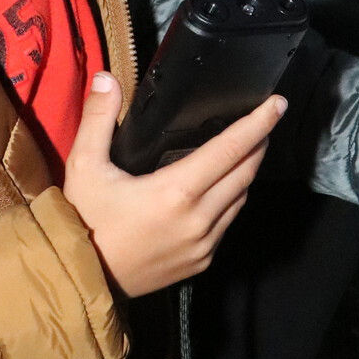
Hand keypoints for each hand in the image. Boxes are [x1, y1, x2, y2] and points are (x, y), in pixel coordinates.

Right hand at [63, 73, 285, 296]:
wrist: (81, 281)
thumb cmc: (83, 221)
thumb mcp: (84, 166)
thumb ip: (98, 117)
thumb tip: (105, 77)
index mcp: (176, 191)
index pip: (230, 149)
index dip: (258, 124)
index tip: (278, 104)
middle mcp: (198, 219)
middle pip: (244, 173)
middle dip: (259, 143)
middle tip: (265, 121)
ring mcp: (203, 245)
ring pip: (240, 199)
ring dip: (246, 172)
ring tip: (244, 151)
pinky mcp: (200, 263)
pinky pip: (227, 224)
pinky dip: (231, 200)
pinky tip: (220, 189)